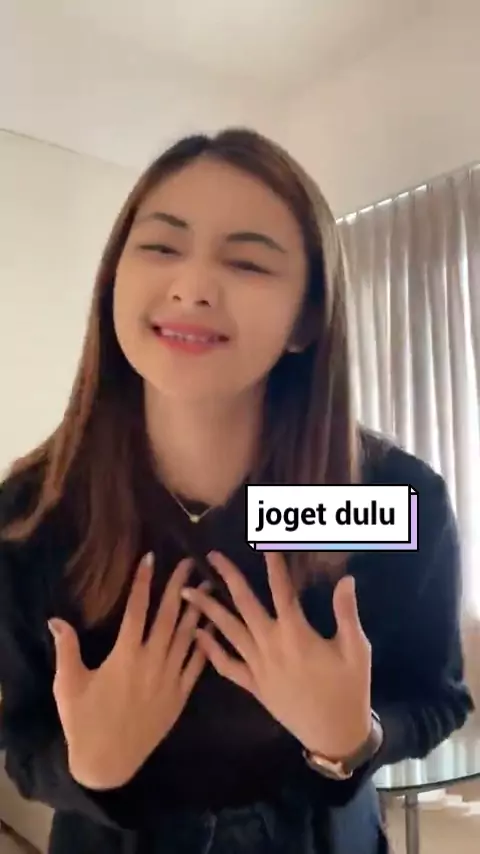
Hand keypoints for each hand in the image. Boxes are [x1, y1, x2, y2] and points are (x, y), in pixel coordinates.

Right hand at [48, 554, 207, 789]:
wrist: (108, 763)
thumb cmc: (84, 722)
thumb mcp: (68, 685)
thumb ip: (66, 649)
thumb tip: (56, 619)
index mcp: (124, 656)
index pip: (136, 609)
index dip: (143, 581)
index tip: (151, 557)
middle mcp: (151, 662)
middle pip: (169, 616)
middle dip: (179, 586)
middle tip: (189, 562)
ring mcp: (169, 679)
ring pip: (188, 637)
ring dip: (199, 610)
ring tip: (209, 587)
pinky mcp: (180, 696)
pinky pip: (197, 665)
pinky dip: (205, 645)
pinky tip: (212, 627)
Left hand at [183, 551, 371, 760]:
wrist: (334, 734)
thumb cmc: (349, 689)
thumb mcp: (356, 649)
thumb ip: (346, 613)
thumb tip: (345, 579)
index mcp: (296, 633)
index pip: (282, 590)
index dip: (274, 565)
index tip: (264, 543)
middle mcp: (271, 645)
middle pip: (244, 604)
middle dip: (227, 577)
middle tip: (210, 556)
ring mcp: (258, 666)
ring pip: (227, 631)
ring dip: (207, 609)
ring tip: (187, 591)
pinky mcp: (252, 685)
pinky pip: (226, 665)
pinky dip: (209, 649)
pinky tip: (196, 634)